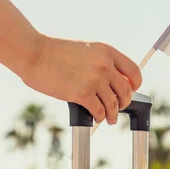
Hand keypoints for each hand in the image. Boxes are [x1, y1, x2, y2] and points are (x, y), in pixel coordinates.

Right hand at [21, 34, 141, 124]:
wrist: (34, 53)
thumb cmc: (56, 53)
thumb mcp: (87, 50)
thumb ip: (102, 62)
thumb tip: (115, 82)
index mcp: (107, 52)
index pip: (134, 72)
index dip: (135, 85)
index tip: (131, 90)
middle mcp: (105, 65)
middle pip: (126, 91)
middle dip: (124, 102)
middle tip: (119, 107)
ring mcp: (94, 80)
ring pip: (114, 104)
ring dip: (113, 114)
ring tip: (109, 118)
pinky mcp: (82, 94)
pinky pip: (99, 111)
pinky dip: (100, 117)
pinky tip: (97, 117)